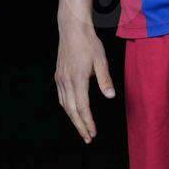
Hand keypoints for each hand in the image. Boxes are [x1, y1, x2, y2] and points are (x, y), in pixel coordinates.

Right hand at [55, 20, 114, 143]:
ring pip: (65, 105)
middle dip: (80, 126)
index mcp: (77, 79)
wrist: (72, 30)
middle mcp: (66, 82)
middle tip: (87, 138)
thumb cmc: (89, 43)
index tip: (93, 133)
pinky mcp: (58, 76)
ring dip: (73, 118)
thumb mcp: (101, 60)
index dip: (88, 122)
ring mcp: (60, 79)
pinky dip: (68, 108)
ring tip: (82, 128)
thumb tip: (110, 96)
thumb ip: (105, 79)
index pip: (82, 107)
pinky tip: (73, 111)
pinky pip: (62, 97)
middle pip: (71, 110)